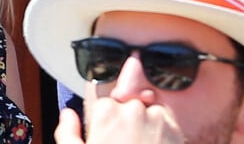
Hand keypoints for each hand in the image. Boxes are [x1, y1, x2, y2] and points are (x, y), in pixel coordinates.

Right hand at [55, 100, 184, 143]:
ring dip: (147, 124)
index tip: (109, 137)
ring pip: (150, 111)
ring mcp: (155, 118)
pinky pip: (168, 122)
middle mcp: (131, 108)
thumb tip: (68, 115)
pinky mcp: (175, 131)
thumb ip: (67, 132)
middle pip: (128, 105)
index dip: (107, 123)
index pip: (106, 105)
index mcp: (105, 111)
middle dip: (128, 122)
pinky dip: (164, 132)